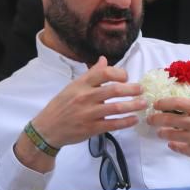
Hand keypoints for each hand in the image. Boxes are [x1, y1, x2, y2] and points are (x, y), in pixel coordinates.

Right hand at [15, 56, 143, 170]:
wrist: (46, 129)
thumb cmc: (62, 105)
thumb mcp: (73, 86)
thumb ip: (91, 74)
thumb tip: (104, 59)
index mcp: (81, 84)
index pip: (103, 73)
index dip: (119, 73)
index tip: (126, 77)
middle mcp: (85, 97)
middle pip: (114, 90)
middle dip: (132, 89)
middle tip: (142, 90)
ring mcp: (88, 114)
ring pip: (116, 107)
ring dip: (133, 105)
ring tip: (143, 104)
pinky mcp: (91, 129)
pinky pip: (113, 124)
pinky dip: (126, 122)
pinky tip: (134, 119)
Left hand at [148, 62, 189, 176]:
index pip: (177, 103)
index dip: (163, 103)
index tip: (156, 104)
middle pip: (168, 119)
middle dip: (156, 118)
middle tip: (151, 119)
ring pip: (170, 134)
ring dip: (162, 132)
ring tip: (160, 131)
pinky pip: (178, 147)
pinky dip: (173, 144)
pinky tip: (172, 143)